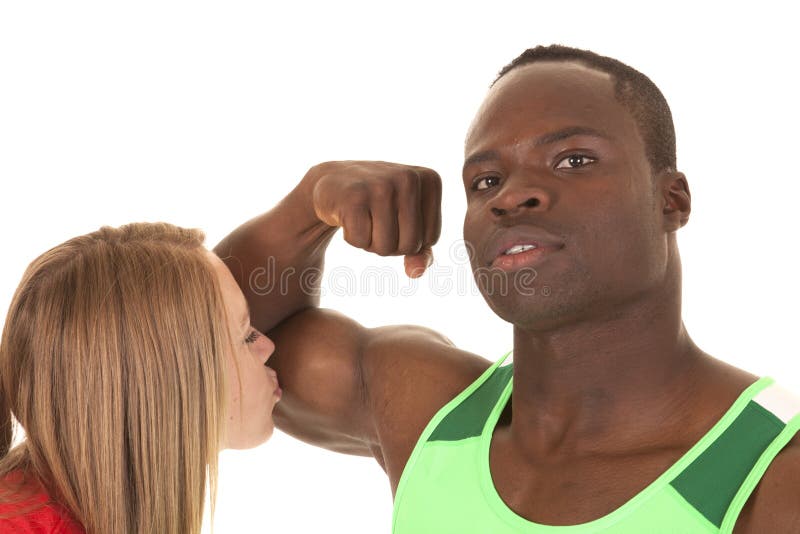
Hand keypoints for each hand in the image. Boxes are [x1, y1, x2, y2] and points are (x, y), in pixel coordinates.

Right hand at [309, 161, 441, 277]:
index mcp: (430, 180)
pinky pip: (361, 241)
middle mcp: (409, 178)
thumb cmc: (378, 205)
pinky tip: (348, 216)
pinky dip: (353, 239)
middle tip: (376, 219)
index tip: (395, 216)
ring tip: (364, 218)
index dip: (409, 238)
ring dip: (371, 243)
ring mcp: (381, 185)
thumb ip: (422, 252)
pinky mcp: (353, 197)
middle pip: (410, 245)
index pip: (432, 238)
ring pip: (386, 247)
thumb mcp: (408, 223)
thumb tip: (416, 273)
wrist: (335, 181)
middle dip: (391, 244)